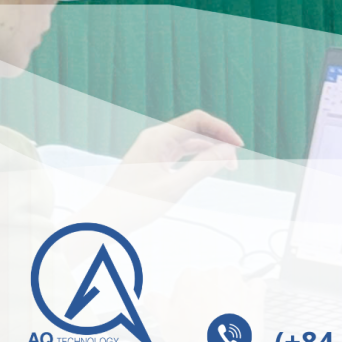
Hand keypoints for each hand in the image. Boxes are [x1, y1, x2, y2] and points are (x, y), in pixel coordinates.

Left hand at [103, 110, 242, 221]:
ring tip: (226, 166)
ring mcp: (154, 149)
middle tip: (233, 162)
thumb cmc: (133, 206)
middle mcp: (155, 138)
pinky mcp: (154, 160)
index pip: (197, 120)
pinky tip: (208, 167)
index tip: (238, 145)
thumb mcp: (172, 188)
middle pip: (195, 128)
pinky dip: (198, 157)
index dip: (221, 129)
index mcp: (157, 138)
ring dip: (210, 150)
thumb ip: (202, 167)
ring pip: (190, 140)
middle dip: (218, 141)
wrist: (103, 222)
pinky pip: (182, 151)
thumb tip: (228, 151)